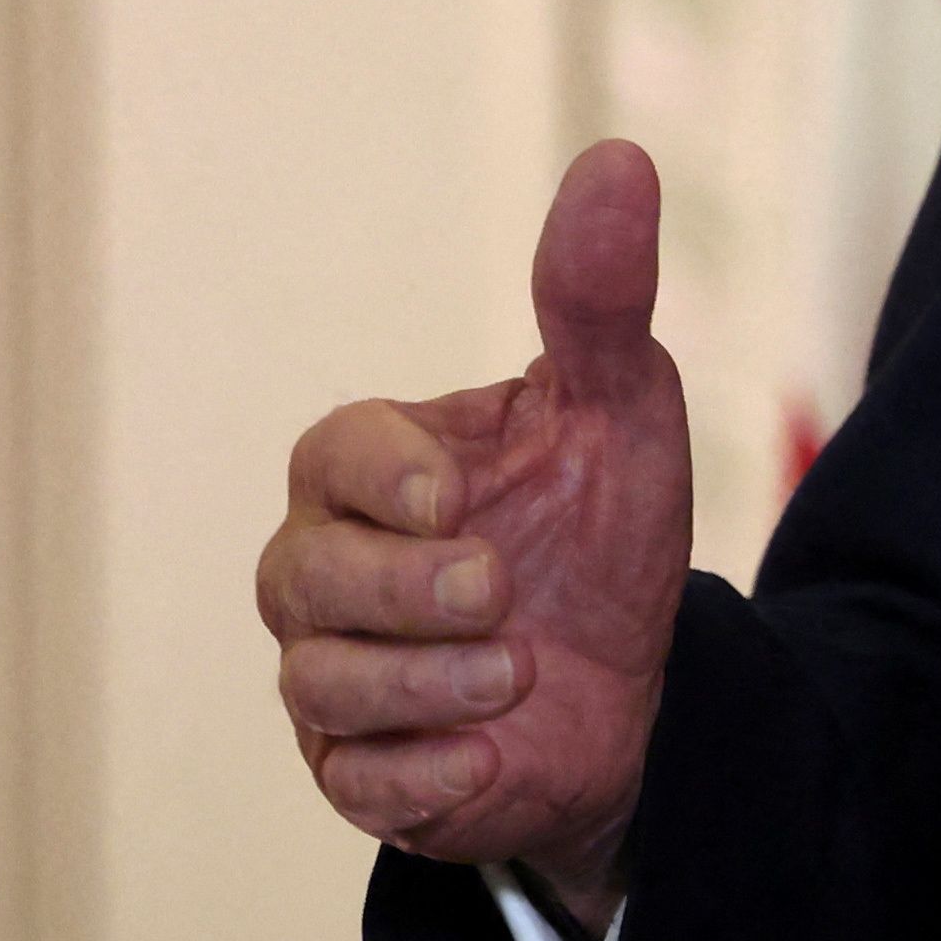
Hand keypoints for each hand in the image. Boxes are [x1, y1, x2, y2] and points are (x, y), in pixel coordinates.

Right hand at [259, 142, 697, 912]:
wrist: (635, 690)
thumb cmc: (601, 532)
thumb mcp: (621, 414)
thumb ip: (600, 301)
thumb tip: (620, 159)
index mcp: (377, 468)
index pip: (334, 452)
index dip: (381, 474)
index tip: (451, 493)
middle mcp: (329, 566)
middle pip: (305, 574)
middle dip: (401, 590)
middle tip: (496, 593)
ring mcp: (333, 673)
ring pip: (320, 681)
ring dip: (421, 685)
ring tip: (517, 676)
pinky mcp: (358, 770)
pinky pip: (352, 781)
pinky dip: (418, 774)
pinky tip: (485, 757)